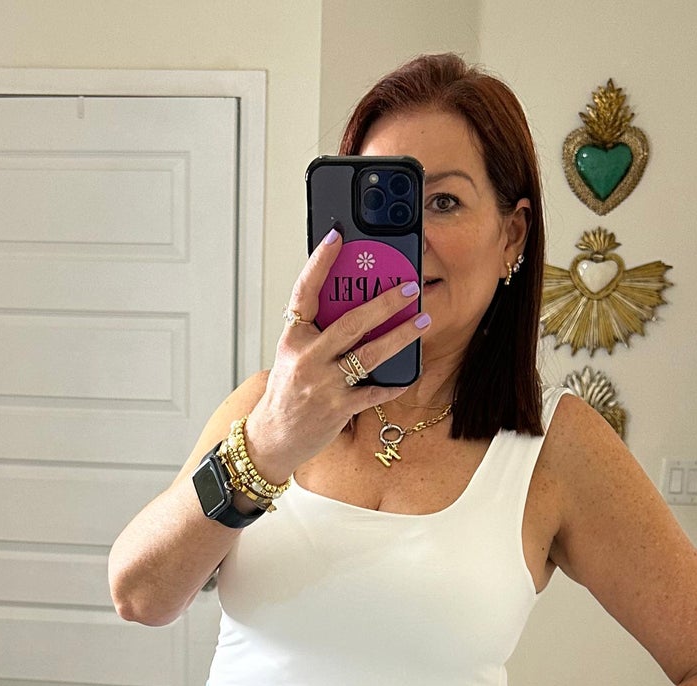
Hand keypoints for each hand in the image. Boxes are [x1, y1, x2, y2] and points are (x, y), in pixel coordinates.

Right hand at [243, 229, 427, 480]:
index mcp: (294, 338)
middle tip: (409, 287)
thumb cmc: (287, 393)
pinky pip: (374, 392)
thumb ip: (318, 332)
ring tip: (422, 321)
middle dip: (385, 302)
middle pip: (351, 322)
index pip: (305, 292)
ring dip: (401, 336)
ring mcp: (324, 384)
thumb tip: (354, 305)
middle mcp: (307, 358)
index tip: (337, 237)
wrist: (274, 436)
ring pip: (369, 354)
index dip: (319, 262)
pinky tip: (410, 372)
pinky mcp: (339, 408)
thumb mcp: (293, 355)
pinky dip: (394, 383)